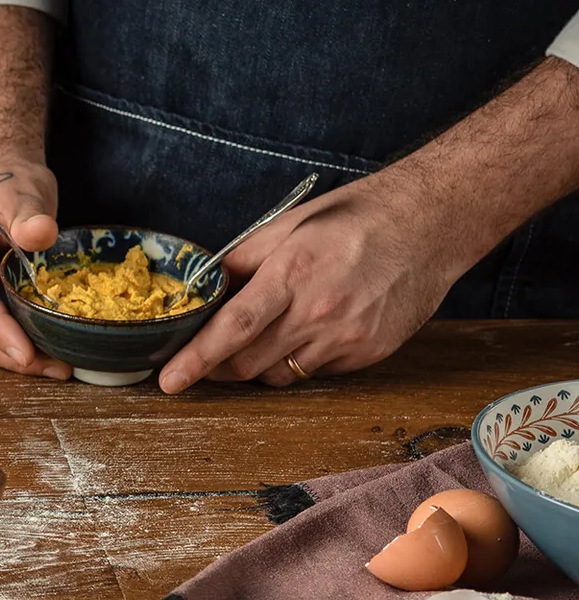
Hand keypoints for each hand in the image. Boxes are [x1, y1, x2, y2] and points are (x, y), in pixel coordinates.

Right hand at [0, 158, 71, 378]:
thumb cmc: (6, 185)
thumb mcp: (24, 190)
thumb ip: (30, 213)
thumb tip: (39, 233)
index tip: (26, 353)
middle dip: (9, 353)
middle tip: (56, 369)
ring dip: (9, 358)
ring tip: (55, 367)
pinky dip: (7, 347)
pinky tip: (41, 356)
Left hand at [158, 175, 461, 391]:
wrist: (430, 225)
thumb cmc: (355, 219)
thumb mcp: (288, 226)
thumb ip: (242, 261)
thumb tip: (204, 290)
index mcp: (292, 274)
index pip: (232, 328)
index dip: (196, 359)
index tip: (169, 380)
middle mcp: (320, 312)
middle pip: (249, 364)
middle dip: (217, 368)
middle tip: (202, 359)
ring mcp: (347, 338)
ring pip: (280, 375)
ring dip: (257, 365)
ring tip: (258, 338)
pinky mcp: (368, 353)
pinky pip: (315, 372)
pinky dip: (297, 360)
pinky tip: (304, 333)